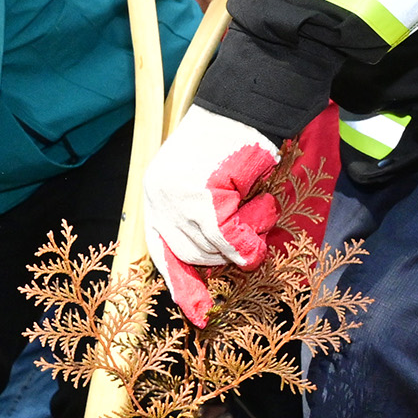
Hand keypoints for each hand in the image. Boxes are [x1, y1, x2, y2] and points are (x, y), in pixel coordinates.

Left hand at [143, 107, 282, 325]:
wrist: (245, 103)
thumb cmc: (232, 139)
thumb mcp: (204, 178)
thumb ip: (201, 216)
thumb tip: (217, 260)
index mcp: (155, 193)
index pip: (161, 250)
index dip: (181, 284)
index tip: (198, 314)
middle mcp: (159, 197)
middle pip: (192, 255)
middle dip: (225, 250)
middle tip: (251, 222)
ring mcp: (177, 200)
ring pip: (214, 250)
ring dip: (245, 234)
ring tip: (256, 201)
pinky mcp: (203, 199)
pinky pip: (231, 239)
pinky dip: (250, 234)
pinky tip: (261, 206)